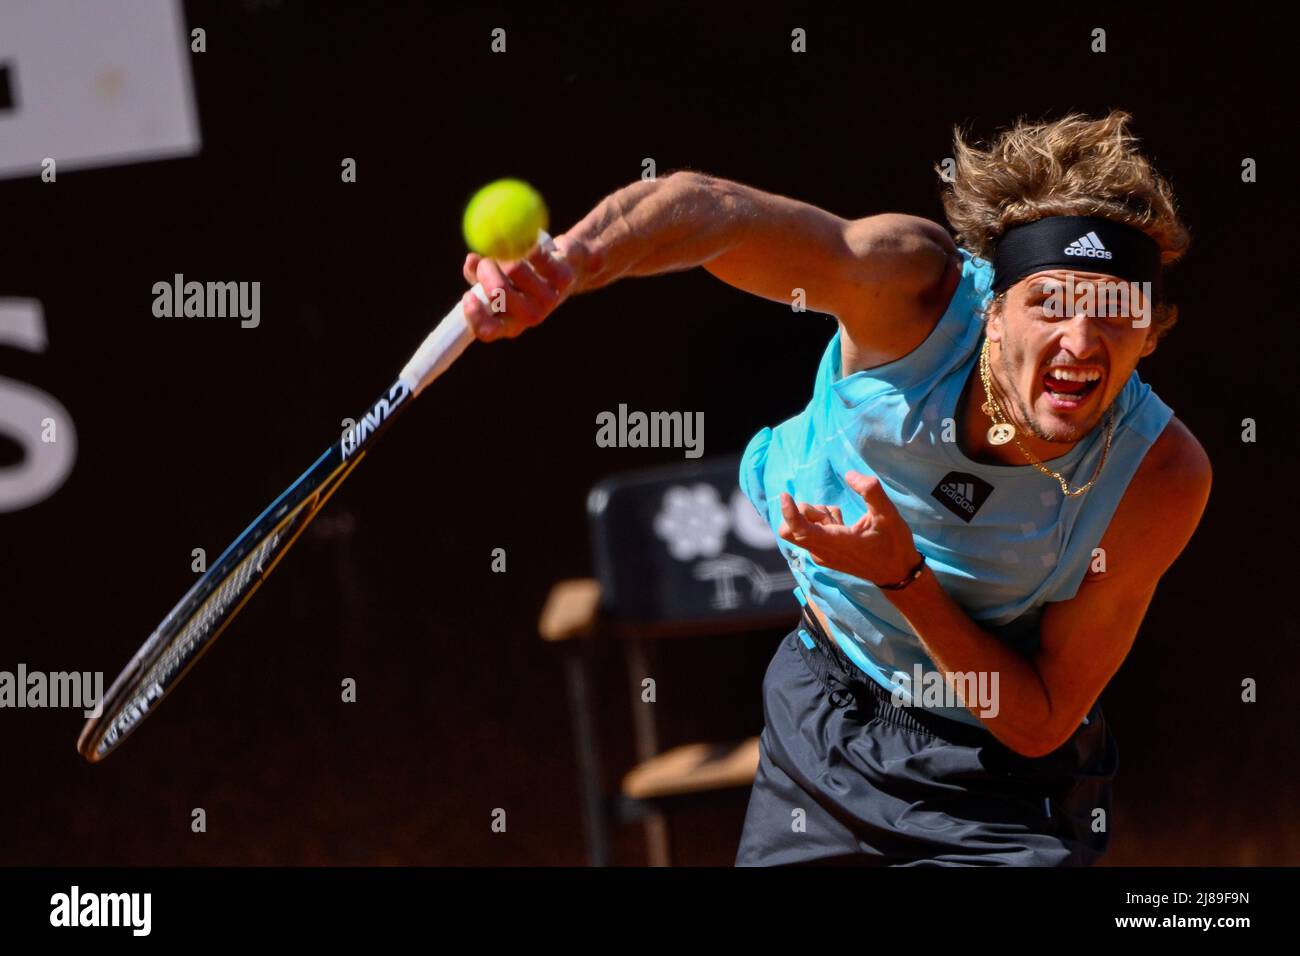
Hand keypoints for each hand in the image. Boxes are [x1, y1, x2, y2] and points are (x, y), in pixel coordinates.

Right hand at [460, 233, 596, 340]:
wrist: (565, 265)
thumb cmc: (522, 276)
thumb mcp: (495, 278)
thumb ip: (477, 274)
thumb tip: (471, 262)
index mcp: (509, 322)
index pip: (487, 330)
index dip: (474, 315)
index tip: (467, 295)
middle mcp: (530, 317)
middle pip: (498, 292)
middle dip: (485, 271)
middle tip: (484, 261)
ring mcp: (548, 300)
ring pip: (514, 268)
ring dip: (504, 253)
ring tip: (509, 252)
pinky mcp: (563, 279)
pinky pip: (534, 253)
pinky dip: (526, 243)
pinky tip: (530, 245)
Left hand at [777, 471, 921, 586]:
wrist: (897, 573)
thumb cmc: (893, 544)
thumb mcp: (888, 513)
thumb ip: (870, 491)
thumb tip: (850, 475)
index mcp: (835, 542)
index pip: (799, 530)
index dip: (789, 513)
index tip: (785, 495)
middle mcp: (822, 552)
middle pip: (790, 531)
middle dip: (803, 514)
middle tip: (830, 512)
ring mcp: (822, 556)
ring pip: (803, 530)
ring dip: (817, 517)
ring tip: (843, 520)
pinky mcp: (826, 556)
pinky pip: (813, 534)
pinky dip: (822, 523)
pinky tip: (842, 524)